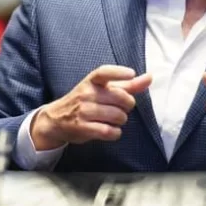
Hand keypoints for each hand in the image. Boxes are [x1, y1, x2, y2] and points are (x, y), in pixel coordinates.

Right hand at [31, 65, 151, 150]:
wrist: (56, 119)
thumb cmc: (83, 102)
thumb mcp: (102, 90)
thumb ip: (127, 84)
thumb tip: (149, 77)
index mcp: (91, 81)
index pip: (104, 72)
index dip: (118, 72)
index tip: (131, 73)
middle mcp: (86, 94)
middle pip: (121, 98)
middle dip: (127, 106)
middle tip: (120, 108)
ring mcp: (83, 111)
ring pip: (117, 116)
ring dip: (121, 121)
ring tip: (113, 120)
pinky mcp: (82, 127)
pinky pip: (109, 131)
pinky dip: (115, 133)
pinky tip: (111, 131)